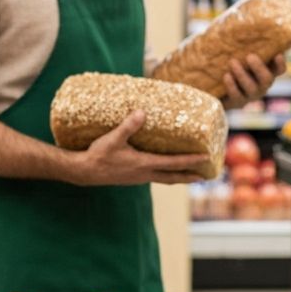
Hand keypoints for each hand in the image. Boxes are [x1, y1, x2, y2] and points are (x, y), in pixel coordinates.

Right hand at [73, 111, 207, 186]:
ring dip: (178, 176)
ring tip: (189, 174)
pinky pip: (154, 177)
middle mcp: (144, 174)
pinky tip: (161, 169)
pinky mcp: (132, 177)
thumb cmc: (99, 155)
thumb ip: (128, 126)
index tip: (205, 158)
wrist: (84, 171)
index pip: (173, 163)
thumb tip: (142, 112)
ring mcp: (138, 177)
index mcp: (144, 164)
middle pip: (173, 177)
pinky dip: (164, 174)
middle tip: (206, 176)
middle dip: (190, 176)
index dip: (190, 161)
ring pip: (164, 179)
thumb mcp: (113, 139)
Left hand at [220, 53, 285, 108]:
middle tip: (250, 56)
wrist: (219, 90)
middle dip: (259, 67)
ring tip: (232, 62)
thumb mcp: (242, 57)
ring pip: (251, 87)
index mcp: (267, 73)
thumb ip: (247, 48)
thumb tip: (244, 27)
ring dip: (242, 74)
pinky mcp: (238, 102)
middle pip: (267, 79)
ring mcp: (251, 95)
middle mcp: (262, 85)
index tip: (278, 54)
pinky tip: (226, 75)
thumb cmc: (233, 67)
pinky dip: (231, 85)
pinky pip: (237, 95)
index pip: (280, 70)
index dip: (280, 63)